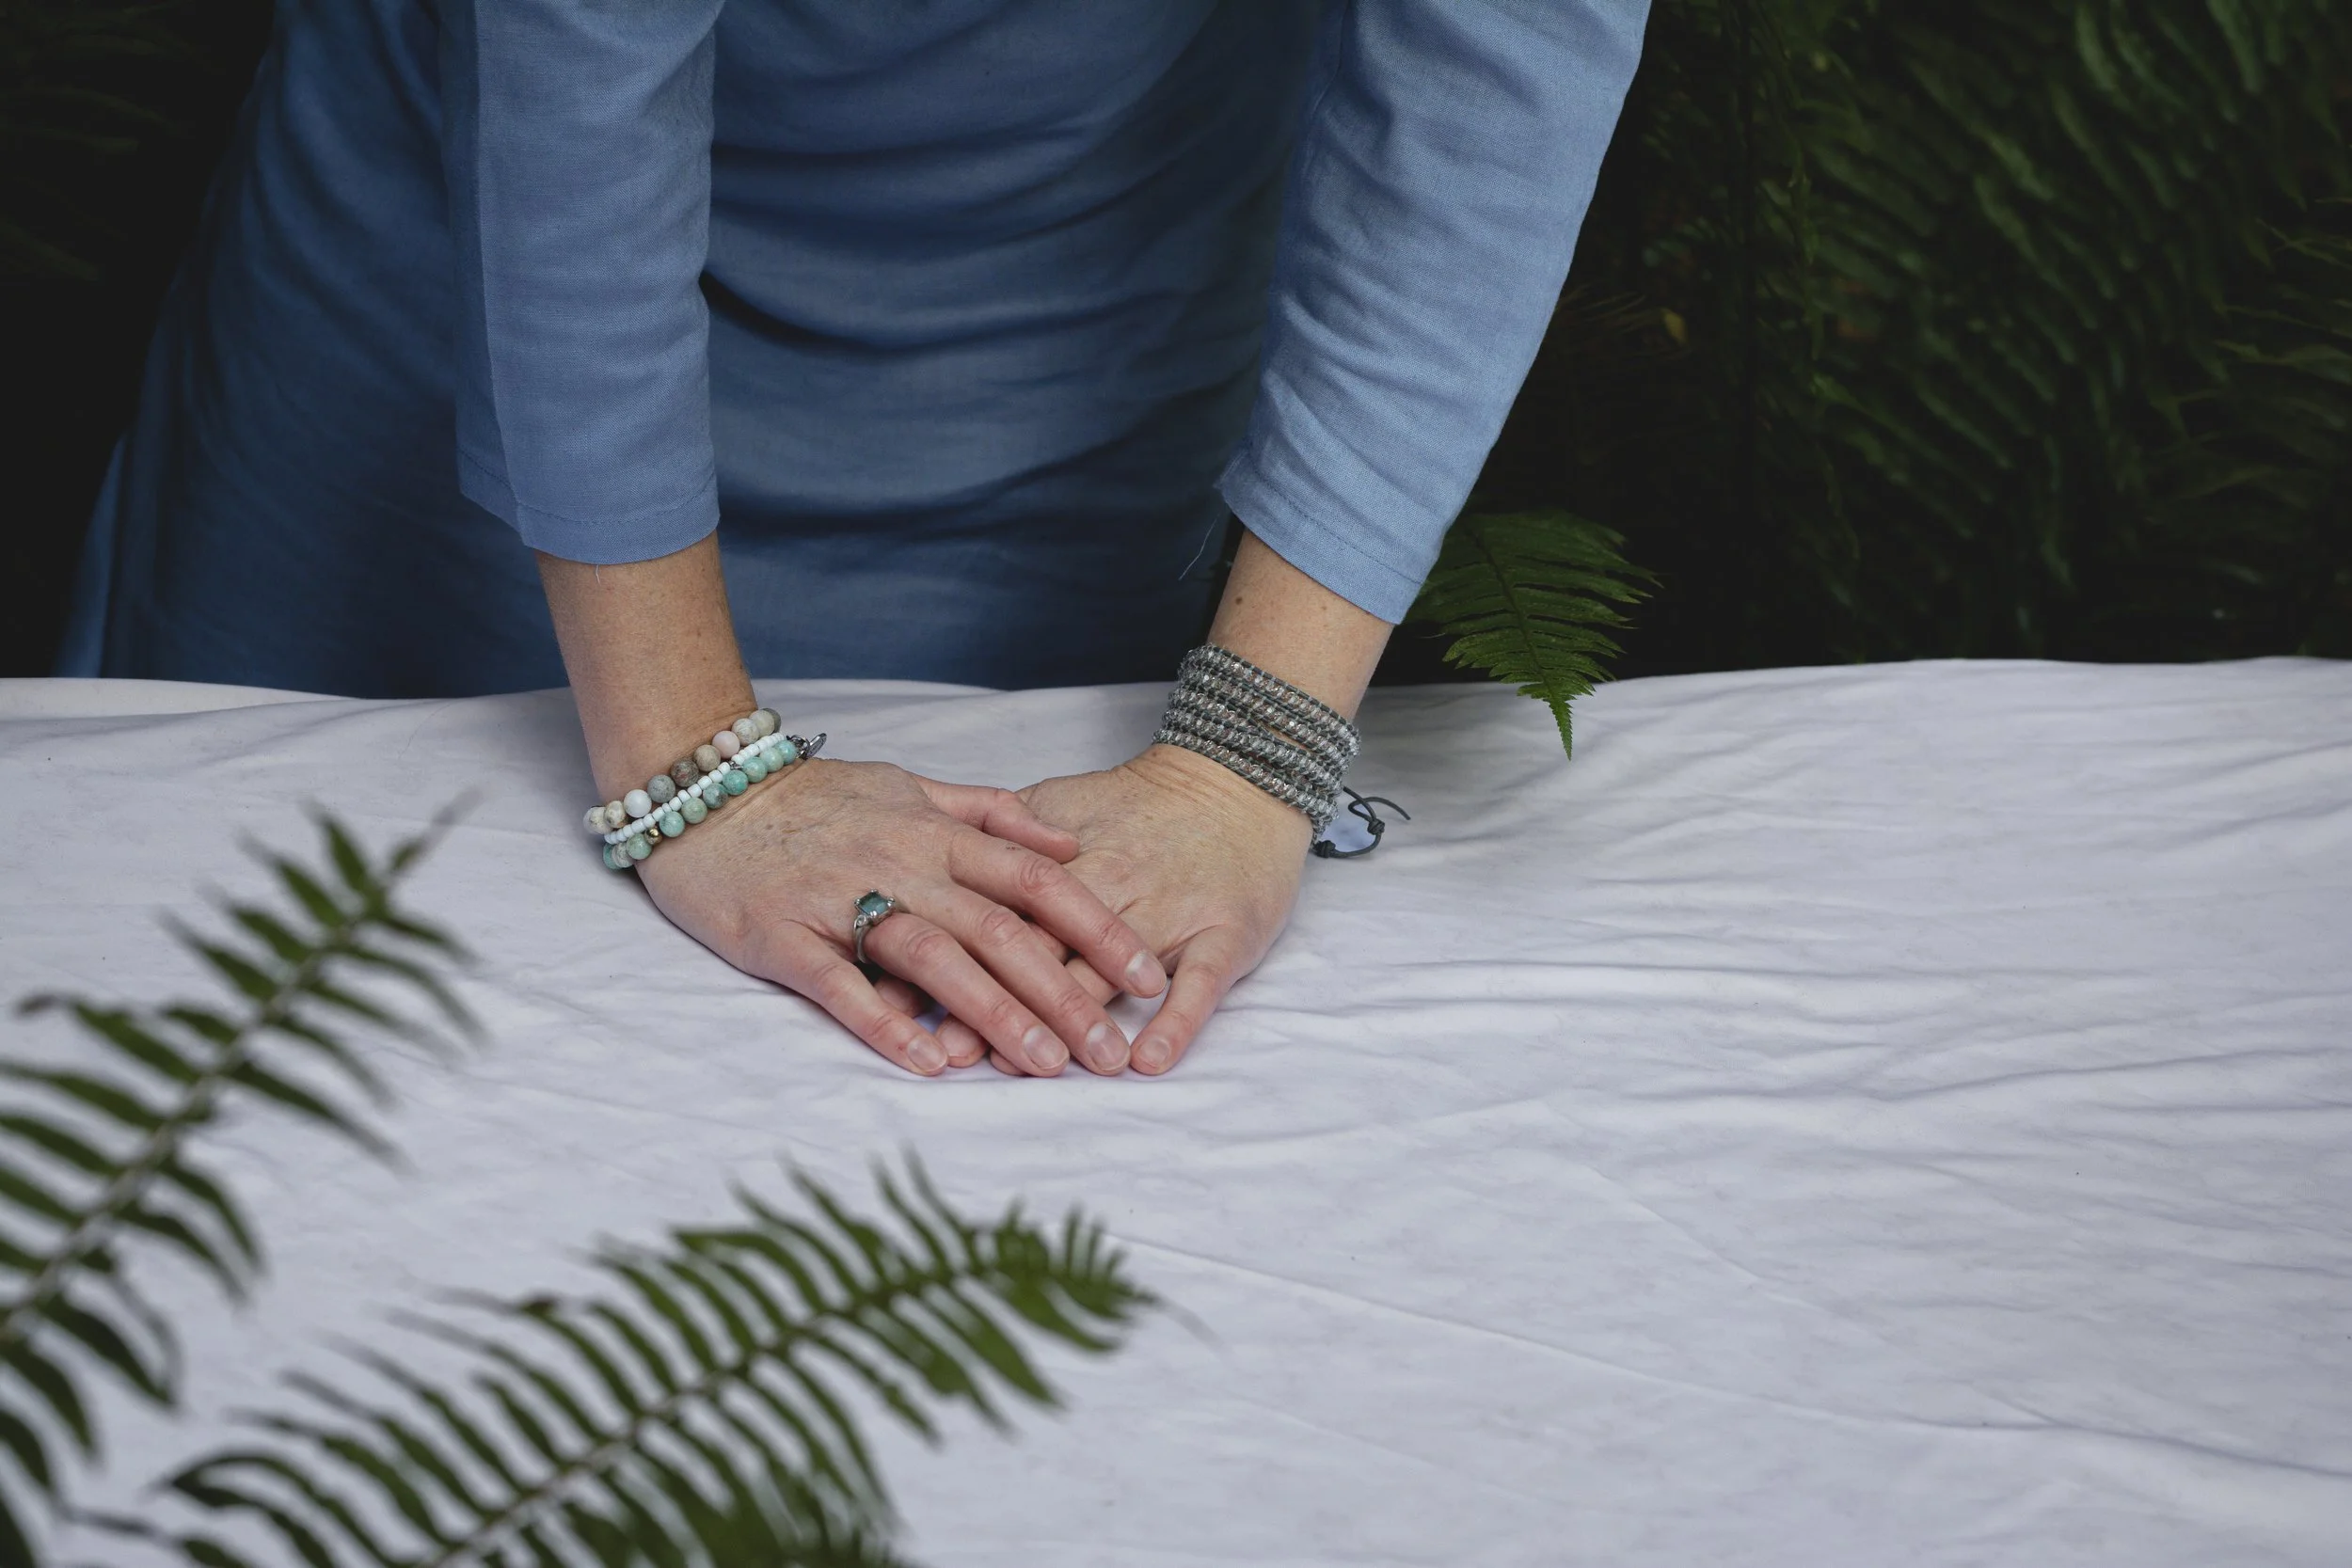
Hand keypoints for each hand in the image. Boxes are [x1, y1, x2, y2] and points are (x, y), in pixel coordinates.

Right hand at [636, 758, 1167, 1077]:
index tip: (1147, 977)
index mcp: (936, 831)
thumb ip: (990, 813)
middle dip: (1062, 993)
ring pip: (933, 957)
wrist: (704, 792)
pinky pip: (839, 983)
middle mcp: (901, 863)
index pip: (1036, 881)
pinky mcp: (781, 935)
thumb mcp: (909, 786)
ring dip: (992, 1012)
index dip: (1098, 929)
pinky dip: (884, 1022)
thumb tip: (1068, 843)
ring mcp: (840, 899)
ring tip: (1043, 1065)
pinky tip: (927, 1061)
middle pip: (998, 930)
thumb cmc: (813, 799)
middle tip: (1109, 1053)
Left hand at [933, 744, 1313, 1074]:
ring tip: (1039, 1064)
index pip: (997, 913)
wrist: (1235, 783)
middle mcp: (1111, 884)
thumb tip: (929, 878)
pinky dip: (1176, 1022)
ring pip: (1111, 973)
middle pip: (1045, 949)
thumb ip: (1000, 837)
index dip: (951, 956)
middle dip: (997, 1001)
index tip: (905, 998)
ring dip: (1071, 1021)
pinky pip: (1202, 983)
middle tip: (956, 1050)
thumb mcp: (1060, 802)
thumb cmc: (1142, 804)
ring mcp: (1169, 911)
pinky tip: (1146, 1060)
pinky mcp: (1224, 932)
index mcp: (1064, 858)